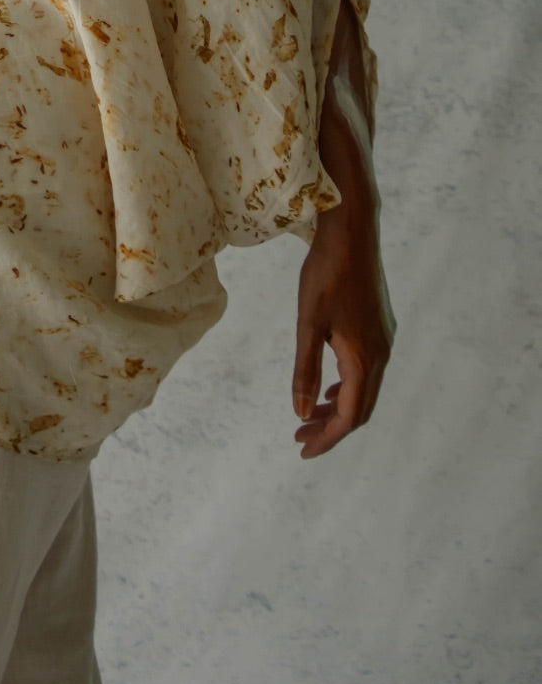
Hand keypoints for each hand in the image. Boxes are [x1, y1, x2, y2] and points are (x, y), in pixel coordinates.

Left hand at [291, 199, 394, 458]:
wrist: (352, 234)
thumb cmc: (325, 275)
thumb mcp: (308, 324)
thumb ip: (305, 370)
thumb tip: (302, 412)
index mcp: (364, 359)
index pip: (350, 416)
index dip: (327, 438)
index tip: (302, 449)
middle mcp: (381, 355)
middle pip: (360, 408)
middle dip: (331, 427)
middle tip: (300, 436)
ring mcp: (383, 341)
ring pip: (364, 390)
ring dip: (338, 407)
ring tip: (309, 415)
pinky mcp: (378, 328)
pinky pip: (365, 372)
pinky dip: (346, 387)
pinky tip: (328, 386)